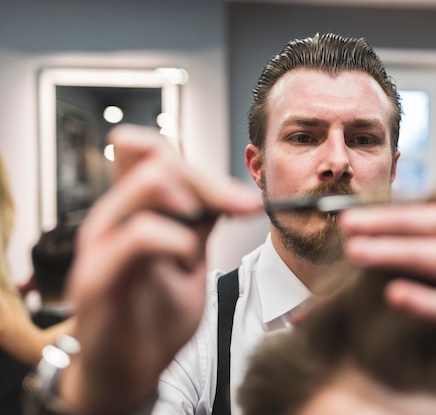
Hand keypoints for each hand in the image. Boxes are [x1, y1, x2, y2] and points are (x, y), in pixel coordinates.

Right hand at [60, 125, 261, 413]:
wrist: (129, 371)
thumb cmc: (155, 317)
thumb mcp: (189, 262)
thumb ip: (198, 225)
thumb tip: (228, 192)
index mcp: (136, 211)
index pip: (156, 155)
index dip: (203, 166)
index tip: (247, 199)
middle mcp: (115, 218)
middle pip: (160, 162)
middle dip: (212, 182)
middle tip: (246, 206)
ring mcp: (102, 244)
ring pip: (149, 184)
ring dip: (193, 199)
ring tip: (209, 233)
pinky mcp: (98, 277)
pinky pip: (137, 236)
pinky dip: (173, 239)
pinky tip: (188, 256)